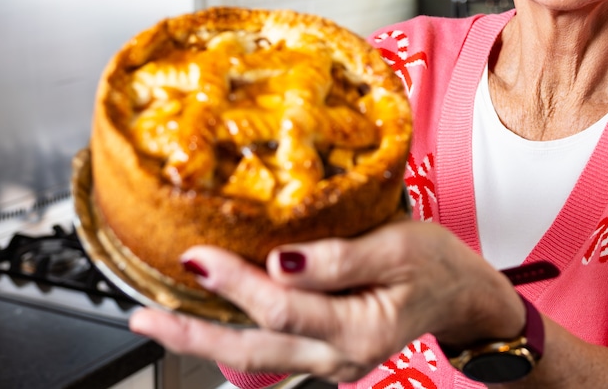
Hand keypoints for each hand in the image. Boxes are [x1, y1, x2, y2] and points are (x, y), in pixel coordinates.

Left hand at [129, 219, 525, 382]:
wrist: (464, 295)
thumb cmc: (437, 264)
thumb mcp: (399, 246)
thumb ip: (339, 257)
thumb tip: (280, 260)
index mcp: (359, 329)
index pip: (282, 306)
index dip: (236, 283)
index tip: (197, 256)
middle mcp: (338, 356)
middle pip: (253, 348)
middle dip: (193, 334)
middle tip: (143, 317)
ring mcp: (329, 361)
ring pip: (256, 355)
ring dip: (204, 340)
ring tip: (156, 321)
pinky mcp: (323, 352)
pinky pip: (271, 347)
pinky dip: (234, 334)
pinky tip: (205, 316)